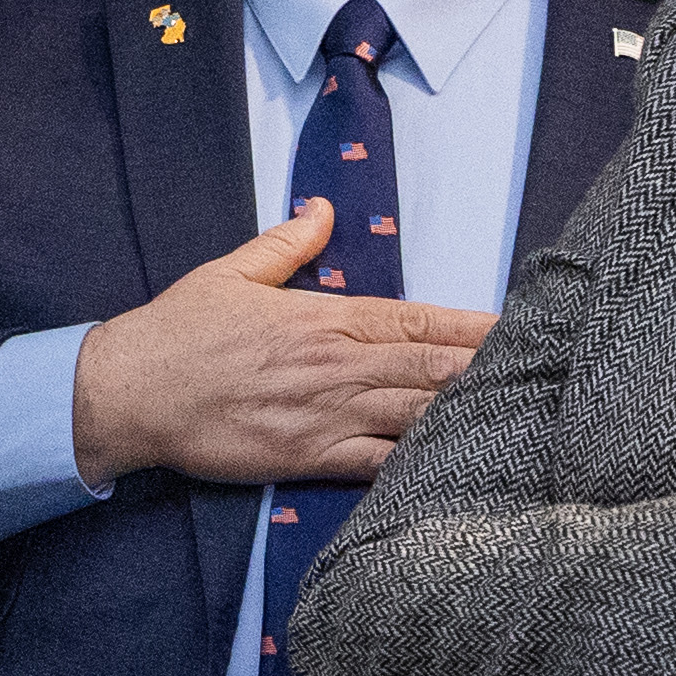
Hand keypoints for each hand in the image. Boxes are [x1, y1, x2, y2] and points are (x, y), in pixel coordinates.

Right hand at [69, 205, 492, 487]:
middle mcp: (334, 365)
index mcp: (323, 318)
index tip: (518, 325)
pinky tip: (455, 465)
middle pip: (430, 367)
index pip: (416, 318)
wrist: (130, 393)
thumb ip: (286, 245)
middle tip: (545, 369)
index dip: (472, 325)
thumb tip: (321, 210)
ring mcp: (325, 415)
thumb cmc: (178, 332)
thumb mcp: (230, 274)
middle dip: (488, 368)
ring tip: (519, 413)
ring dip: (466, 412)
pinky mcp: (307, 457)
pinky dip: (418, 463)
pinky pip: (377, 464)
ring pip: (415, 413)